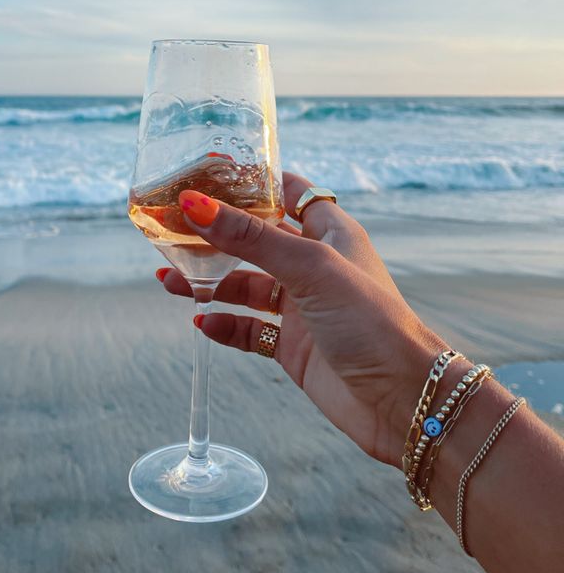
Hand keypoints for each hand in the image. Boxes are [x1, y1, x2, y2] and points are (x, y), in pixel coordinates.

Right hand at [158, 172, 446, 466]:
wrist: (403, 399)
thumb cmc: (371, 320)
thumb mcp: (309, 268)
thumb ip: (251, 238)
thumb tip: (196, 205)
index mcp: (330, 232)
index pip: (290, 193)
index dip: (254, 182)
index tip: (212, 173)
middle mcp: (314, 266)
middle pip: (256, 240)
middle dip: (216, 235)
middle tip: (172, 229)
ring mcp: (303, 308)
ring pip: (246, 286)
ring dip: (209, 282)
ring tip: (169, 279)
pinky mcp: (293, 347)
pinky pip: (249, 329)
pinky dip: (224, 324)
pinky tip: (202, 322)